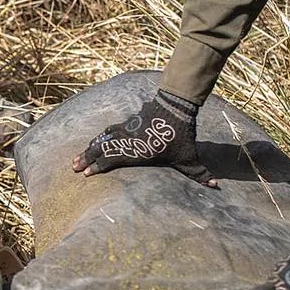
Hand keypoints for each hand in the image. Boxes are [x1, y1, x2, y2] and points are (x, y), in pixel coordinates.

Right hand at [71, 89, 217, 186]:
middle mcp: (128, 140)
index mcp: (137, 151)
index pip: (113, 160)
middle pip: (102, 149)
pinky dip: (102, 136)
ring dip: (90, 148)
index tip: (86, 175)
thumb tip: (215, 186)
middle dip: (87, 158)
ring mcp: (127, 129)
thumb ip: (199, 173)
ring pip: (103, 139)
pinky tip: (98, 138)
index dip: (98, 167)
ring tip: (78, 156)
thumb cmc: (181, 134)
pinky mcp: (129, 122)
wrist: (176, 104)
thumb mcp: (189, 156)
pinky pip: (110, 130)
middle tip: (74, 167)